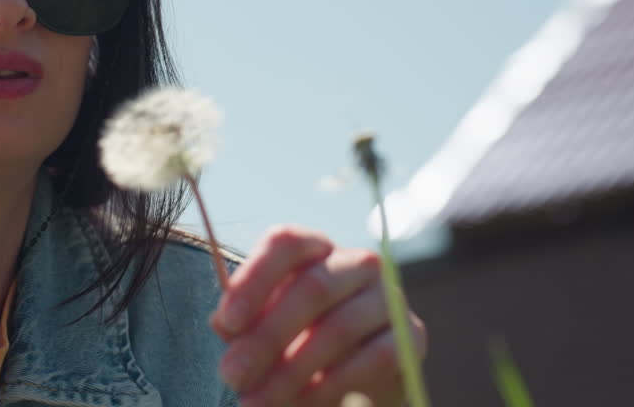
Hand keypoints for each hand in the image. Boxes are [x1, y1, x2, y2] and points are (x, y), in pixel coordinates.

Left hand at [209, 226, 427, 406]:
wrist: (359, 370)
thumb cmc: (299, 336)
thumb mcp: (265, 324)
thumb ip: (243, 320)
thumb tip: (222, 324)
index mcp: (315, 248)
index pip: (286, 243)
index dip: (254, 280)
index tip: (225, 325)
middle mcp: (356, 262)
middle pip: (312, 288)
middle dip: (265, 337)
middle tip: (230, 375)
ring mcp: (388, 297)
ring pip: (338, 328)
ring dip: (291, 371)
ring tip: (255, 401)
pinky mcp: (411, 336)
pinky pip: (371, 359)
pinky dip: (330, 386)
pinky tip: (299, 405)